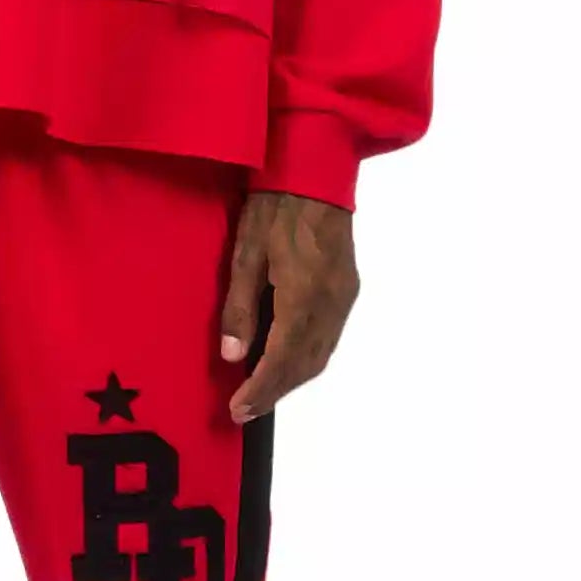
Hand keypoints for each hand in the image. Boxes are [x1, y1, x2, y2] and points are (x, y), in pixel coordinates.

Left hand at [220, 191, 359, 422]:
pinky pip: (329, 337)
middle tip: (245, 410)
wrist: (316, 170)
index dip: (260, 390)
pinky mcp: (348, 289)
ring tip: (262, 392)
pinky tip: (286, 361)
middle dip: (275, 392)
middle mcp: (330, 304)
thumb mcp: (245, 252)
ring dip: (292, 379)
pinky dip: (307, 359)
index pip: (282, 359)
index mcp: (302, 295)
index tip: (238, 410)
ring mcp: (344, 297)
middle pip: (305, 364)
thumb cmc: (274, 206)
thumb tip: (232, 356)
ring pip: (321, 354)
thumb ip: (239, 306)